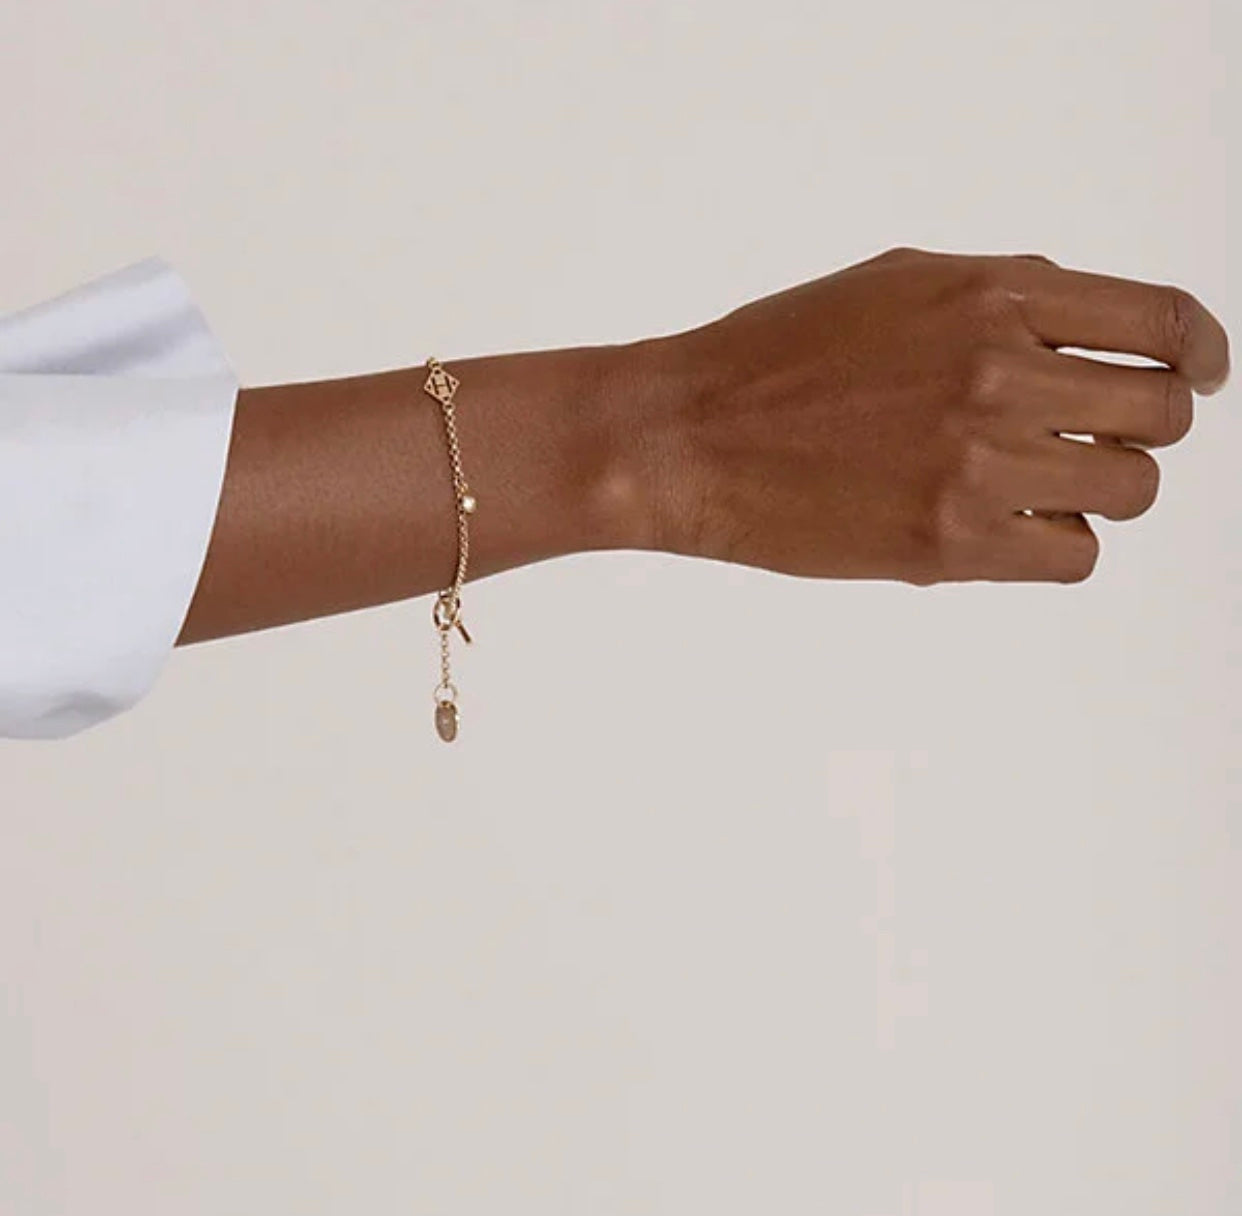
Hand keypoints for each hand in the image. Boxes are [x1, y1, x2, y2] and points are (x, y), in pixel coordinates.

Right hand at [633, 246, 1229, 584]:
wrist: (686, 436)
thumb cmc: (773, 358)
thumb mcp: (897, 285)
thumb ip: (1004, 298)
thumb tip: (1089, 331)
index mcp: (991, 296)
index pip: (1161, 320)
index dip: (1199, 351)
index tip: (1199, 373)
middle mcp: (999, 373)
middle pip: (1159, 414)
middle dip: (1140, 428)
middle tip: (1094, 441)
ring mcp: (978, 463)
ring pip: (1129, 491)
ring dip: (1097, 490)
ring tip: (1031, 487)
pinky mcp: (950, 544)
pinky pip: (1075, 556)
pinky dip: (1055, 544)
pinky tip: (1002, 528)